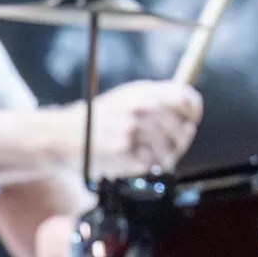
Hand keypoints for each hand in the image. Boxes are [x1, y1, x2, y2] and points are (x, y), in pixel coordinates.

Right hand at [87, 80, 202, 175]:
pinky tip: (142, 161)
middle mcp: (142, 108)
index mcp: (144, 92)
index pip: (186, 99)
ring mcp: (135, 129)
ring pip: (172, 147)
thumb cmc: (100, 117)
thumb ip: (156, 98)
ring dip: (168, 154)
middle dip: (182, 138)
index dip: (193, 111)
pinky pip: (155, 162)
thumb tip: (188, 105)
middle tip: (174, 144)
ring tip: (156, 155)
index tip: (191, 120)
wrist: (65, 134)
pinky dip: (152, 164)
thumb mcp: (127, 96)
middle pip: (183, 127)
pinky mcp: (127, 151)